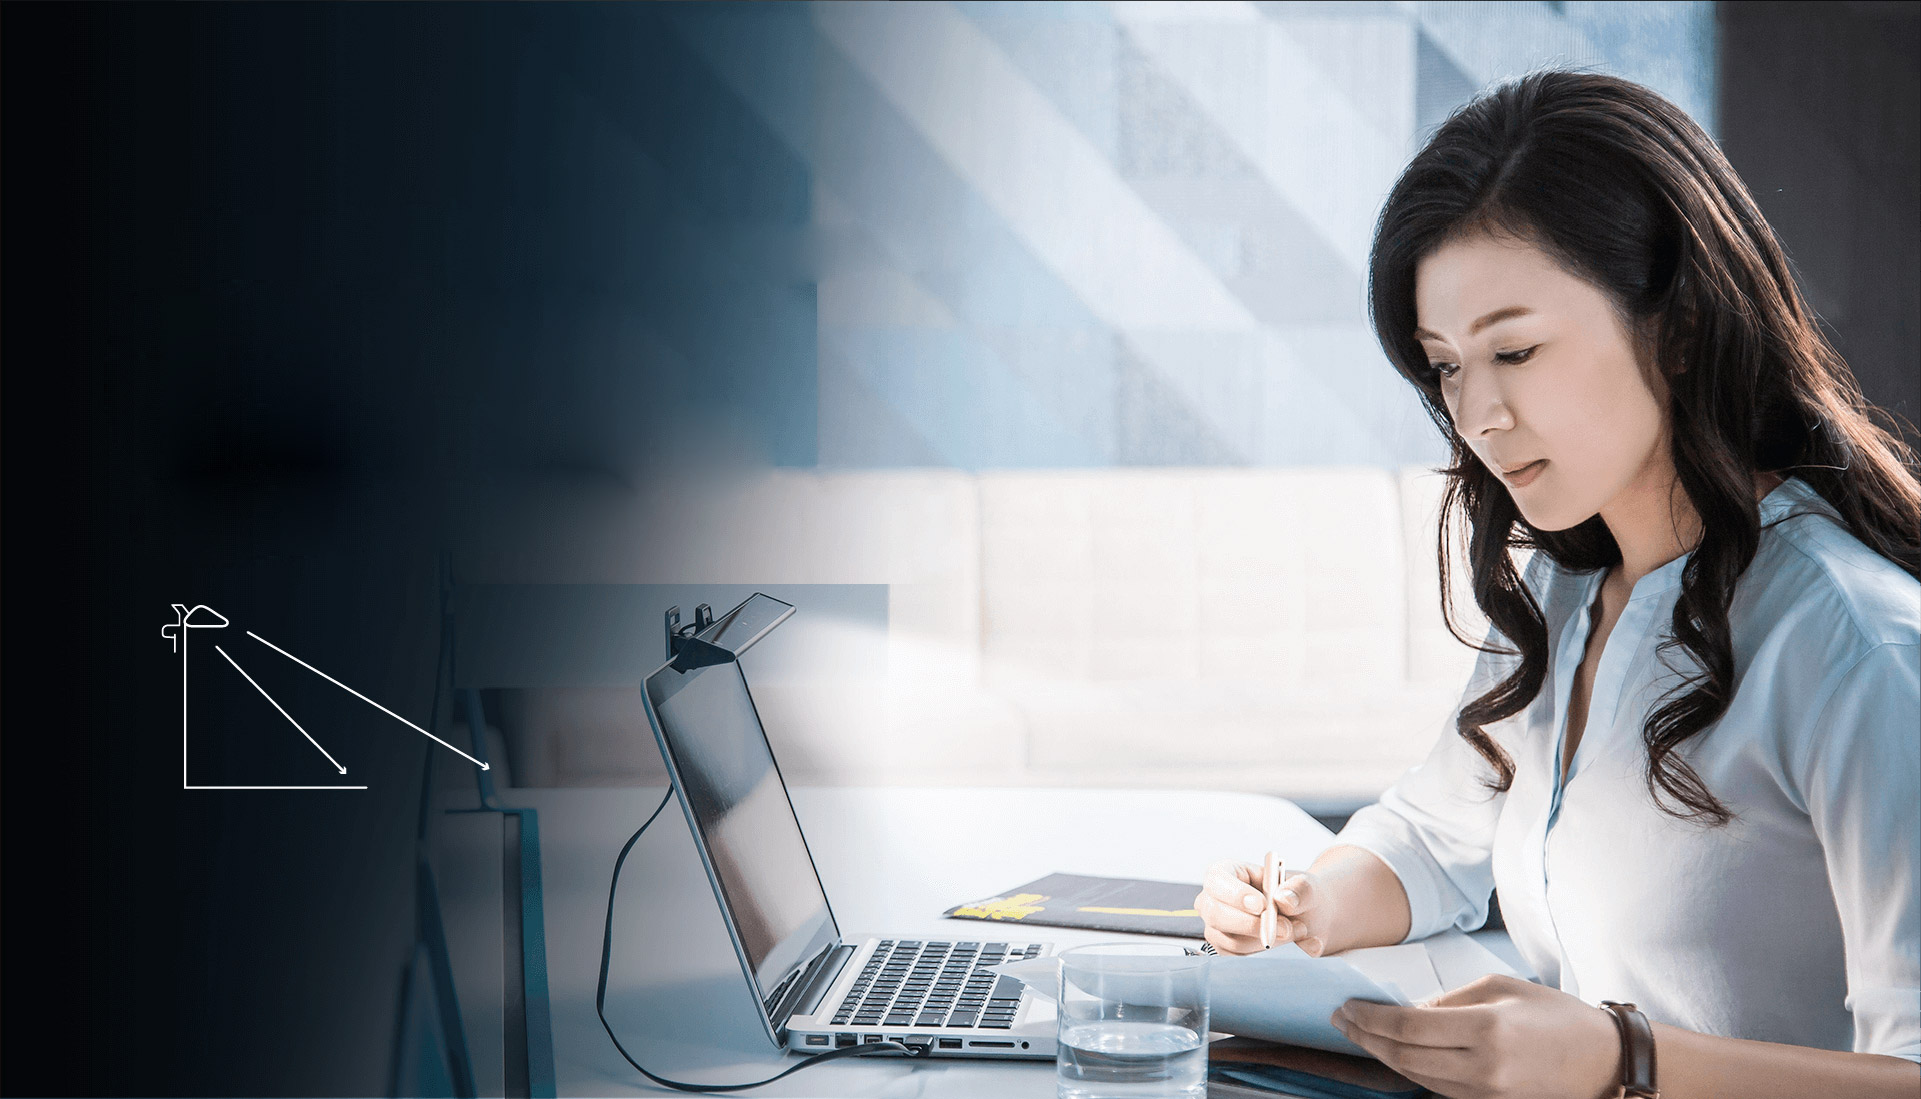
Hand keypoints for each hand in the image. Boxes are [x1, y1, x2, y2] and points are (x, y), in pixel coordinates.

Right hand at [1193, 858, 1332, 955]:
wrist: (1305, 918)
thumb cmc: (1297, 896)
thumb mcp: (1306, 886)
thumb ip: (1300, 889)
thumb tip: (1284, 899)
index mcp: (1227, 873)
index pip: (1217, 880)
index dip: (1235, 894)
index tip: (1262, 905)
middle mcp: (1214, 899)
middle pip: (1216, 914)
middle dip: (1253, 925)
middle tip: (1286, 927)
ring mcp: (1216, 927)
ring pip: (1232, 941)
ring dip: (1267, 941)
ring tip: (1294, 931)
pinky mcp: (1225, 949)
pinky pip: (1240, 958)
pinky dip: (1266, 955)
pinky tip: (1284, 942)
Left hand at [1331, 974, 1620, 1098]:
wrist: (1604, 1062)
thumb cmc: (1556, 1015)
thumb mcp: (1502, 987)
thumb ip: (1451, 1000)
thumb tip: (1410, 1012)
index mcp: (1487, 1030)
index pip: (1409, 1027)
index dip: (1371, 1018)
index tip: (1348, 1006)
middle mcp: (1483, 1068)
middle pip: (1404, 1057)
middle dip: (1366, 1038)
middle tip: (1342, 1020)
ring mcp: (1486, 1093)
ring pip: (1416, 1077)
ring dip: (1383, 1056)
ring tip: (1360, 1034)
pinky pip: (1437, 1088)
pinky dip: (1411, 1069)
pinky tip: (1394, 1052)